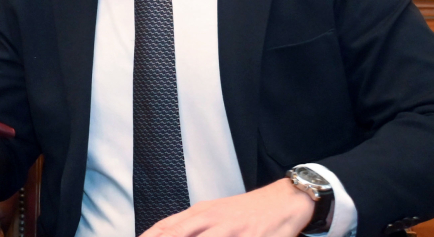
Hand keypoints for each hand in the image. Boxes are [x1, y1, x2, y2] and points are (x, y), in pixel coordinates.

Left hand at [139, 179, 313, 236]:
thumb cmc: (245, 210)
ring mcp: (231, 230)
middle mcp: (212, 220)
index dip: (150, 236)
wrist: (283, 200)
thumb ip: (189, 225)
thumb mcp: (213, 212)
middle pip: (178, 234)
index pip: (166, 227)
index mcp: (201, 213)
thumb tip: (164, 233)